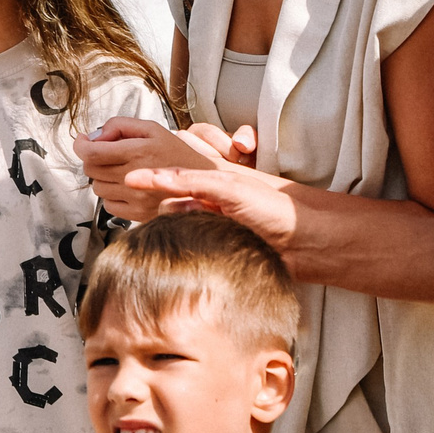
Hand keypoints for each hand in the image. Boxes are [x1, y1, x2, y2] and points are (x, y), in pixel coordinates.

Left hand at [74, 117, 255, 223]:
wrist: (204, 182)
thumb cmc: (177, 154)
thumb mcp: (152, 129)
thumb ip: (120, 126)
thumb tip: (95, 136)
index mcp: (139, 151)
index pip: (92, 153)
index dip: (80, 146)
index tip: (82, 142)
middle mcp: (137, 176)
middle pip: (91, 170)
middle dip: (94, 159)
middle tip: (107, 154)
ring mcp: (137, 198)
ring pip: (97, 188)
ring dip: (103, 178)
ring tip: (122, 171)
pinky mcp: (139, 215)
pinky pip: (109, 206)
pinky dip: (113, 196)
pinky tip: (128, 187)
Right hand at [121, 163, 316, 273]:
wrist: (305, 245)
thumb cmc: (275, 209)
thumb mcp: (230, 187)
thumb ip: (192, 180)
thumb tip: (159, 178)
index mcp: (212, 183)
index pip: (172, 177)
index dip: (150, 177)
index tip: (128, 179)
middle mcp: (209, 206)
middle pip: (170, 206)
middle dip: (171, 210)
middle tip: (190, 216)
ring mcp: (212, 230)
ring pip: (178, 231)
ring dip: (181, 233)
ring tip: (204, 235)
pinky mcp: (216, 254)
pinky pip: (190, 253)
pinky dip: (189, 253)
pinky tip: (202, 255)